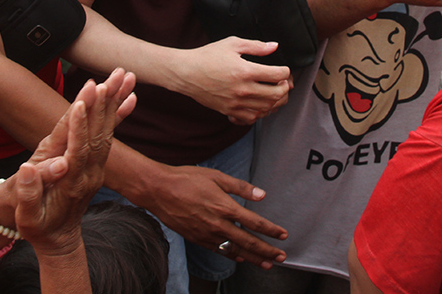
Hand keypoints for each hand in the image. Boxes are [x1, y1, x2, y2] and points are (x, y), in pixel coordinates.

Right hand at [10, 68, 136, 254]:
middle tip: (113, 77)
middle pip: (98, 134)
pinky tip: (130, 98)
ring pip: (107, 130)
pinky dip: (119, 116)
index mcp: (69, 182)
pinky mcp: (98, 165)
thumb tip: (27, 169)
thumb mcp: (27, 216)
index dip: (78, 126)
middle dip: (104, 104)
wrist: (59, 241)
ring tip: (125, 76)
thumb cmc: (37, 226)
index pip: (76, 149)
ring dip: (115, 102)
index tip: (82, 101)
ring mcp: (96, 168)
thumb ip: (28, 193)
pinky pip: (110, 136)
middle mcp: (88, 172)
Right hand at [139, 164, 288, 269]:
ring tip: (266, 264)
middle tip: (281, 257)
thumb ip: (240, 187)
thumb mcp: (216, 176)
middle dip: (267, 250)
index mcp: (225, 207)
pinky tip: (240, 258)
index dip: (271, 230)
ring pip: (235, 250)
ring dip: (253, 258)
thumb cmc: (187, 179)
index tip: (283, 235)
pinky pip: (218, 250)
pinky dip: (232, 255)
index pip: (254, 222)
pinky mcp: (196, 239)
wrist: (158, 190)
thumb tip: (262, 194)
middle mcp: (218, 224)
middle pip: (248, 242)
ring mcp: (207, 234)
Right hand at [175, 38, 292, 124]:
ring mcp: (236, 103)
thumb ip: (256, 46)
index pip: (278, 75)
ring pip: (266, 108)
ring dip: (275, 101)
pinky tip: (259, 104)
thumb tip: (274, 46)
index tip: (283, 69)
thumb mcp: (232, 44)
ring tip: (274, 92)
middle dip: (285, 88)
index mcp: (245, 71)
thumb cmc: (207, 56)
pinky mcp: (229, 111)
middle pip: (276, 94)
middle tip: (283, 82)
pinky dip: (260, 112)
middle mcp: (243, 90)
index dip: (285, 71)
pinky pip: (251, 118)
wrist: (186, 73)